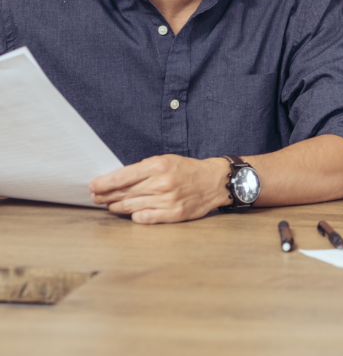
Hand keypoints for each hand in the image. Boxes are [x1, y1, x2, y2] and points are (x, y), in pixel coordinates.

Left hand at [89, 155, 227, 223]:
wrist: (214, 181)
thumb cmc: (187, 170)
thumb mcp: (165, 160)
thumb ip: (143, 169)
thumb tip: (117, 180)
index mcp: (158, 166)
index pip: (121, 177)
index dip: (103, 183)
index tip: (93, 186)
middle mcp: (161, 183)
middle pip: (123, 193)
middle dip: (105, 196)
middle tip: (96, 198)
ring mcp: (167, 200)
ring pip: (130, 207)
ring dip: (116, 207)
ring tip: (110, 205)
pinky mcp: (173, 214)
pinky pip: (144, 218)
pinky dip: (134, 216)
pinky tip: (131, 214)